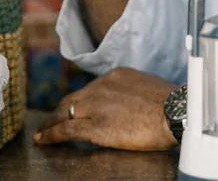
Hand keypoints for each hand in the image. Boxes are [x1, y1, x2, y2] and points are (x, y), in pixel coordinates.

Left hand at [35, 68, 176, 151]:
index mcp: (115, 76)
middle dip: (59, 110)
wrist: (175, 112)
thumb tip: (132, 103)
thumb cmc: (172, 105)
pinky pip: (65, 130)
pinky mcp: (95, 126)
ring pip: (63, 113)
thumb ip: (132, 93)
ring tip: (42, 132)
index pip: (90, 89)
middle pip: (71, 99)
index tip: (75, 107)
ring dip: (50, 123)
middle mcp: (101, 87)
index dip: (80, 101)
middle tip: (50, 120)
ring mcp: (96, 106)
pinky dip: (50, 135)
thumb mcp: (148, 87)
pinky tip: (42, 140)